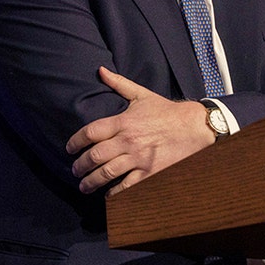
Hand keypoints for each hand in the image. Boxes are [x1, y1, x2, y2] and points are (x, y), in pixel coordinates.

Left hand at [66, 67, 213, 195]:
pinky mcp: (150, 172)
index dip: (75, 142)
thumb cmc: (167, 111)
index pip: (90, 132)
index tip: (69, 149)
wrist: (194, 126)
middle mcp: (128, 140)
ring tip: (84, 185)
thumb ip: (119, 84)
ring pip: (106, 173)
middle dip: (80, 166)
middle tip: (75, 170)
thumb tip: (100, 70)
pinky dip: (114, 193)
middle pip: (94, 156)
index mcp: (123, 121)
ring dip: (91, 182)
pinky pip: (126, 186)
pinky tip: (108, 194)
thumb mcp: (142, 95)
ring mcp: (139, 158)